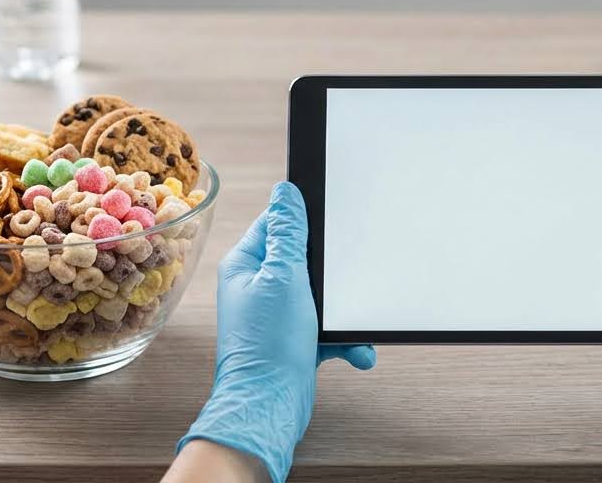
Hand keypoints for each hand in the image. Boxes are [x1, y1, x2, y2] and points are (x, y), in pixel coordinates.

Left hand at [177, 182, 374, 481]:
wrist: (270, 408)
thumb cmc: (269, 346)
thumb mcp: (283, 277)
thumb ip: (288, 234)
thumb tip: (286, 192)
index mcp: (245, 265)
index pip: (276, 224)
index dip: (305, 221)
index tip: (332, 220)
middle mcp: (257, 286)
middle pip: (303, 257)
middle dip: (331, 270)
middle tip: (344, 275)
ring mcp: (276, 313)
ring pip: (320, 293)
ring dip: (341, 310)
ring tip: (351, 322)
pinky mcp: (294, 338)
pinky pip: (326, 326)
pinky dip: (343, 337)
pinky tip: (355, 348)